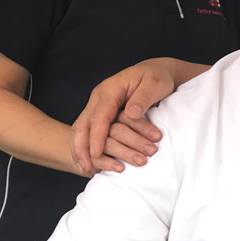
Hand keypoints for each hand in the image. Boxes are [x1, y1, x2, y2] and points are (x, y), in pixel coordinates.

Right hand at [71, 58, 198, 174]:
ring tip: (85, 169)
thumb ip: (143, 98)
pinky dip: (86, 146)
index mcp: (110, 90)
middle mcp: (99, 98)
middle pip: (84, 123)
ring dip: (82, 149)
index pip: (99, 116)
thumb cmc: (157, 78)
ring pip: (82, 129)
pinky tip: (89, 162)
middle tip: (85, 167)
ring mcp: (98, 105)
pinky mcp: (101, 114)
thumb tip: (130, 114)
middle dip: (82, 146)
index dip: (97, 136)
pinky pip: (89, 131)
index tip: (95, 153)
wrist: (155, 71)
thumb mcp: (155, 84)